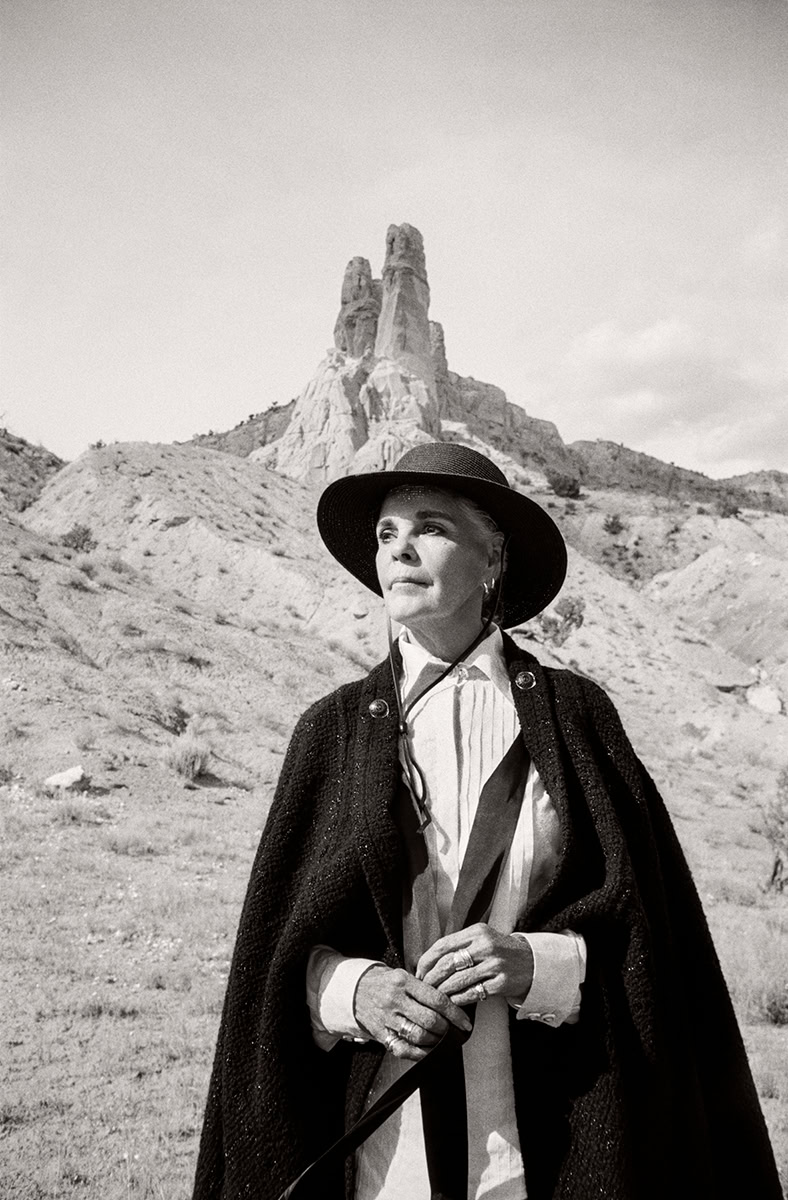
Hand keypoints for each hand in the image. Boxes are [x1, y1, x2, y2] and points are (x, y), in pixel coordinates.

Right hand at [354, 964, 472, 1060]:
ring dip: (435, 1042)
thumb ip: (423, 987)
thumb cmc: (385, 982)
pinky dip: (420, 1054)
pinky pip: (403, 1049)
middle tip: (454, 1032)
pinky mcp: (379, 1033)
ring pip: (418, 1036)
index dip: (455, 1013)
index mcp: (403, 981)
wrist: (352, 990)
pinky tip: (429, 1052)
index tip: (465, 1022)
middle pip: (429, 1020)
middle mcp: (394, 999)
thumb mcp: (402, 974)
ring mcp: (385, 1018)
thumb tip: (452, 1003)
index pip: (436, 999)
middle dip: (446, 1029)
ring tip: (443, 1041)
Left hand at [416, 923, 533, 1005]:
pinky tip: (452, 1003)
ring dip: (442, 991)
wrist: (531, 962)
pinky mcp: (502, 982)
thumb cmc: (499, 951)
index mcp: (477, 932)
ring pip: (458, 980)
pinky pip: (473, 993)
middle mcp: (486, 945)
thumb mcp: (481, 939)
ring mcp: (495, 964)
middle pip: (448, 963)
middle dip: (432, 978)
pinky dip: (458, 999)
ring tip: (435, 997)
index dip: (427, 960)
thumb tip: (428, 961)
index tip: (419, 972)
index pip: (443, 945)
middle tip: (424, 988)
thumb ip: (459, 945)